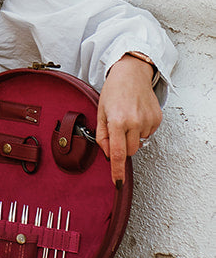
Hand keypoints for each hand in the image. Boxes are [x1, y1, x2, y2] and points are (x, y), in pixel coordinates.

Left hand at [96, 56, 162, 186]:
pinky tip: (137, 115)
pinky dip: (141, 129)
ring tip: (127, 117)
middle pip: (129, 151)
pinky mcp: (157, 119)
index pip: (117, 153)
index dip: (117, 171)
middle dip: (122, 148)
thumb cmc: (113, 91)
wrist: (132, 74)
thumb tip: (107, 154)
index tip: (118, 183)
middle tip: (117, 131)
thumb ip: (102, 135)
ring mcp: (148, 121)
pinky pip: (148, 134)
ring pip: (139, 143)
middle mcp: (134, 122)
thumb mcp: (101, 111)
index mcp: (117, 121)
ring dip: (132, 136)